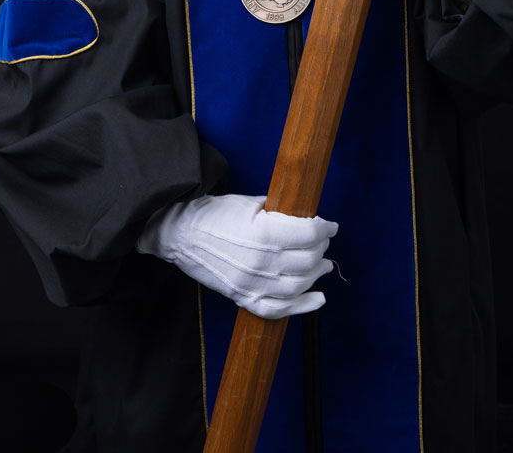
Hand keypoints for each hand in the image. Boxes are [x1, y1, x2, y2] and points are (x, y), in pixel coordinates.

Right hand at [137, 194, 336, 319]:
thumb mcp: (251, 203)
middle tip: (323, 240)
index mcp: (264, 233)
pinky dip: (301, 307)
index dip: (325, 229)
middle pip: (308, 260)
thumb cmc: (215, 214)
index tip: (331, 225)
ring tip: (322, 264)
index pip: (309, 235)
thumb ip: (281, 212)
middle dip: (322, 248)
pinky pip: (277, 310)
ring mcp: (251, 284)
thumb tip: (306, 217)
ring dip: (316, 274)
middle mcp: (261, 262)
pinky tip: (318, 299)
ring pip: (298, 285)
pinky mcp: (243, 297)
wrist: (181, 234)